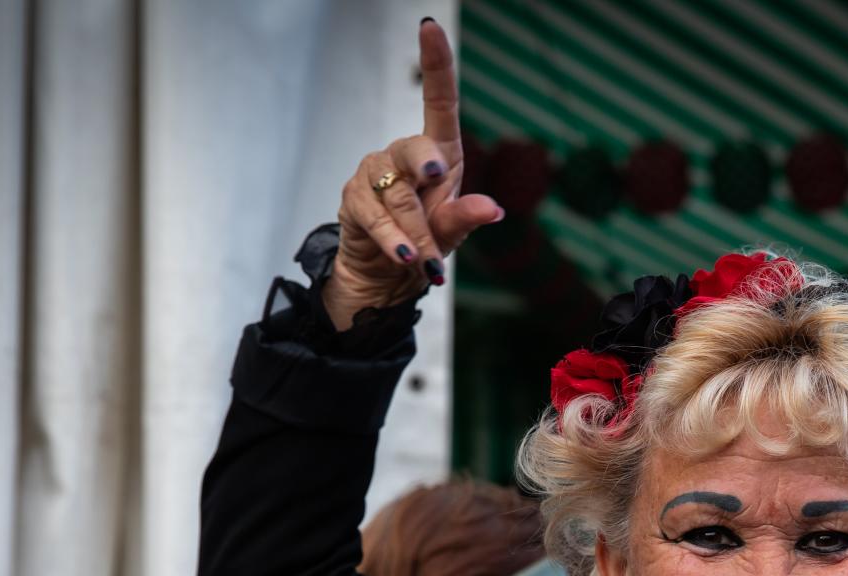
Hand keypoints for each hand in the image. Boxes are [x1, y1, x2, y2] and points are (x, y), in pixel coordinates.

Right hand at [324, 20, 503, 326]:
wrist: (386, 275)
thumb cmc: (426, 242)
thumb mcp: (452, 232)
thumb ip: (466, 218)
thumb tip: (492, 210)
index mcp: (438, 153)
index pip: (438, 100)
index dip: (435, 63)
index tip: (429, 28)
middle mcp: (405, 155)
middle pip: (414, 150)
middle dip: (426, 170)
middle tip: (436, 182)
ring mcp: (375, 173)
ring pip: (396, 192)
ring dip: (415, 229)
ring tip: (425, 259)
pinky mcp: (354, 197)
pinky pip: (374, 214)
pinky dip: (393, 237)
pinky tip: (405, 255)